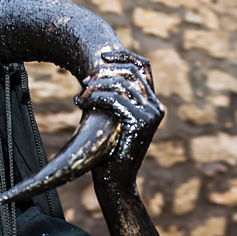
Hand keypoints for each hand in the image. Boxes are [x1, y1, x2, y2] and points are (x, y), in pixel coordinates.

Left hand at [77, 50, 161, 186]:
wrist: (115, 180)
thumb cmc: (109, 150)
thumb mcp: (114, 119)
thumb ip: (116, 98)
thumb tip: (97, 75)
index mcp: (153, 103)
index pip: (143, 66)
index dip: (123, 55)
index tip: (102, 56)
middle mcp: (156, 106)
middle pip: (129, 71)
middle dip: (104, 72)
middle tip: (84, 81)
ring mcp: (151, 114)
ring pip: (120, 84)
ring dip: (96, 86)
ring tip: (80, 96)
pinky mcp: (140, 122)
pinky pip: (114, 99)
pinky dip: (94, 98)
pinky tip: (81, 103)